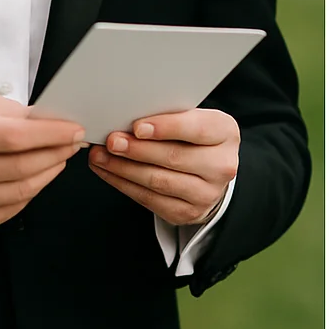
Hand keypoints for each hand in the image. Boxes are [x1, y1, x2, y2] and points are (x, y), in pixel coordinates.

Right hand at [0, 90, 85, 237]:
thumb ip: (15, 112)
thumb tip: (55, 120)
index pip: (15, 136)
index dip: (52, 133)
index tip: (75, 128)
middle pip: (23, 165)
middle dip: (57, 151)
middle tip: (74, 141)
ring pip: (23, 189)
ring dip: (51, 171)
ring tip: (61, 156)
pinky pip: (14, 207)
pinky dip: (34, 189)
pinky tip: (41, 174)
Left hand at [88, 108, 238, 225]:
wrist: (212, 172)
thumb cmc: (197, 137)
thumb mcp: (196, 119)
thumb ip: (173, 117)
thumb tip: (131, 116)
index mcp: (226, 134)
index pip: (196, 129)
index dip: (166, 127)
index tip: (137, 126)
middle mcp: (222, 166)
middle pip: (174, 157)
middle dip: (137, 149)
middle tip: (112, 141)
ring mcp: (206, 194)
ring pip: (158, 181)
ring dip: (124, 168)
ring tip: (101, 156)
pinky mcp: (187, 213)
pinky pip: (149, 200)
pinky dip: (125, 185)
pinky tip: (110, 172)